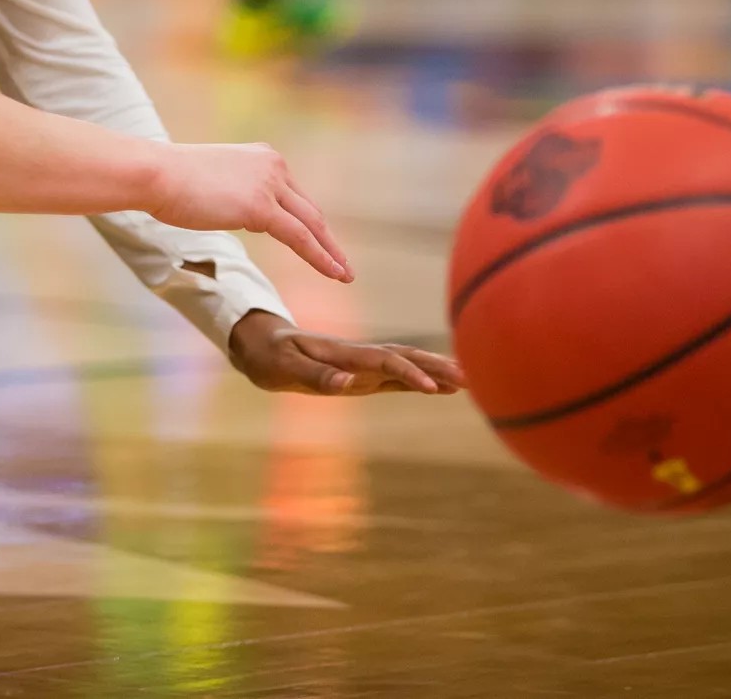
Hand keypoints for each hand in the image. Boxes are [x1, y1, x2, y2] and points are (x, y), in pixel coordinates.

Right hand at [150, 143, 352, 281]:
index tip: (319, 241)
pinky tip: (333, 272)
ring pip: (310, 224)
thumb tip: (237, 210)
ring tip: (344, 274)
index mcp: (263, 157)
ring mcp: (269, 185)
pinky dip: (320, 257)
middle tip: (342, 262)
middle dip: (327, 238)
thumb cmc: (170, 180)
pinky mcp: (261, 207)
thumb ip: (234, 191)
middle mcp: (273, 166)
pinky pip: (299, 237)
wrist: (156, 174)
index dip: (308, 222)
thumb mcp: (213, 180)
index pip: (293, 196)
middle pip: (309, 209)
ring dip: (330, 251)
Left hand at [228, 309, 464, 395]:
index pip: (384, 361)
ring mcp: (361, 365)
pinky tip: (439, 388)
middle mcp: (358, 356)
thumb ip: (316, 376)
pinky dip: (418, 380)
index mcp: (343, 353)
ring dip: (434, 371)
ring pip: (404, 364)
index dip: (409, 373)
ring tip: (468, 381)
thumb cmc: (269, 356)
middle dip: (436, 367)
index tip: (435, 387)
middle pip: (404, 358)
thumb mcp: (284, 368)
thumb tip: (348, 384)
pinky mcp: (359, 374)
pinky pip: (394, 376)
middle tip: (471, 378)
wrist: (259, 343)